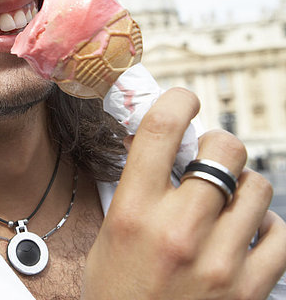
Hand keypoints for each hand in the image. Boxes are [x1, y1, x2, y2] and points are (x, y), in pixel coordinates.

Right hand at [82, 88, 285, 298]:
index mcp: (133, 214)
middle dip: (220, 146)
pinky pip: (280, 233)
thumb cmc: (118, 293)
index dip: (177, 101)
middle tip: (211, 158)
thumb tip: (160, 145)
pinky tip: (246, 234)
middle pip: (224, 151)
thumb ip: (136, 189)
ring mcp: (219, 261)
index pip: (159, 131)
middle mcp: (177, 231)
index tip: (185, 100)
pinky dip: (265, 227)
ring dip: (244, 188)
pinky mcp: (250, 289)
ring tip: (227, 204)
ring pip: (258, 188)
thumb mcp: (110, 237)